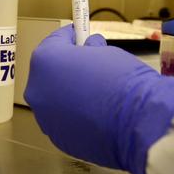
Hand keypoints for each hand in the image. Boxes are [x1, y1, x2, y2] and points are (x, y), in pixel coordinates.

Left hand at [24, 26, 173, 173]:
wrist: (137, 122)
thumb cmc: (122, 81)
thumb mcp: (106, 52)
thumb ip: (89, 50)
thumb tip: (89, 49)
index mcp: (45, 61)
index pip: (54, 42)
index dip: (70, 37)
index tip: (79, 35)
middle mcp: (36, 89)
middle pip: (50, 73)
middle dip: (66, 68)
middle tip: (88, 65)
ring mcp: (44, 117)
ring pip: (54, 100)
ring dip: (69, 95)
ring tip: (95, 94)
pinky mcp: (57, 138)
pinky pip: (63, 121)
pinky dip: (75, 116)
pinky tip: (96, 114)